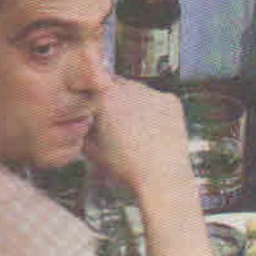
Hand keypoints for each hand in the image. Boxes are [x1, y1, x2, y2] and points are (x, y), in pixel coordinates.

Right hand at [83, 77, 192, 195]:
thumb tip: (84, 122)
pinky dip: (154, 110)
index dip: (95, 92)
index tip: (94, 101)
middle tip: (115, 120)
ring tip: (135, 129)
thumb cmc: (128, 166)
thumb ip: (84, 129)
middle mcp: (132, 89)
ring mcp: (154, 93)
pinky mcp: (171, 101)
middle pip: (118, 84)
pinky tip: (152, 128)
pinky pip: (158, 99)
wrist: (161, 175)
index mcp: (108, 98)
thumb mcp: (92, 150)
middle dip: (115, 98)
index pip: (96, 80)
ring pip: (139, 91)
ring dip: (135, 103)